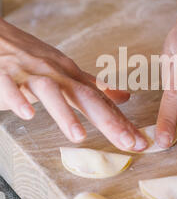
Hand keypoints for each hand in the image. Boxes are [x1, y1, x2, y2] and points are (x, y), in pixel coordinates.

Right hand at [0, 19, 147, 150]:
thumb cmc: (31, 57)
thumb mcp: (66, 70)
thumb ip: (93, 87)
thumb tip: (125, 97)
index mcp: (70, 75)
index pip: (101, 100)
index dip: (121, 121)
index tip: (141, 142)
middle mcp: (55, 73)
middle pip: (84, 96)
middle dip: (108, 120)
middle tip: (127, 141)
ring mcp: (29, 73)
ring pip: (50, 91)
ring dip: (64, 113)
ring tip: (79, 136)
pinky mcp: (4, 74)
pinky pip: (11, 87)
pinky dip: (18, 99)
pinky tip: (27, 114)